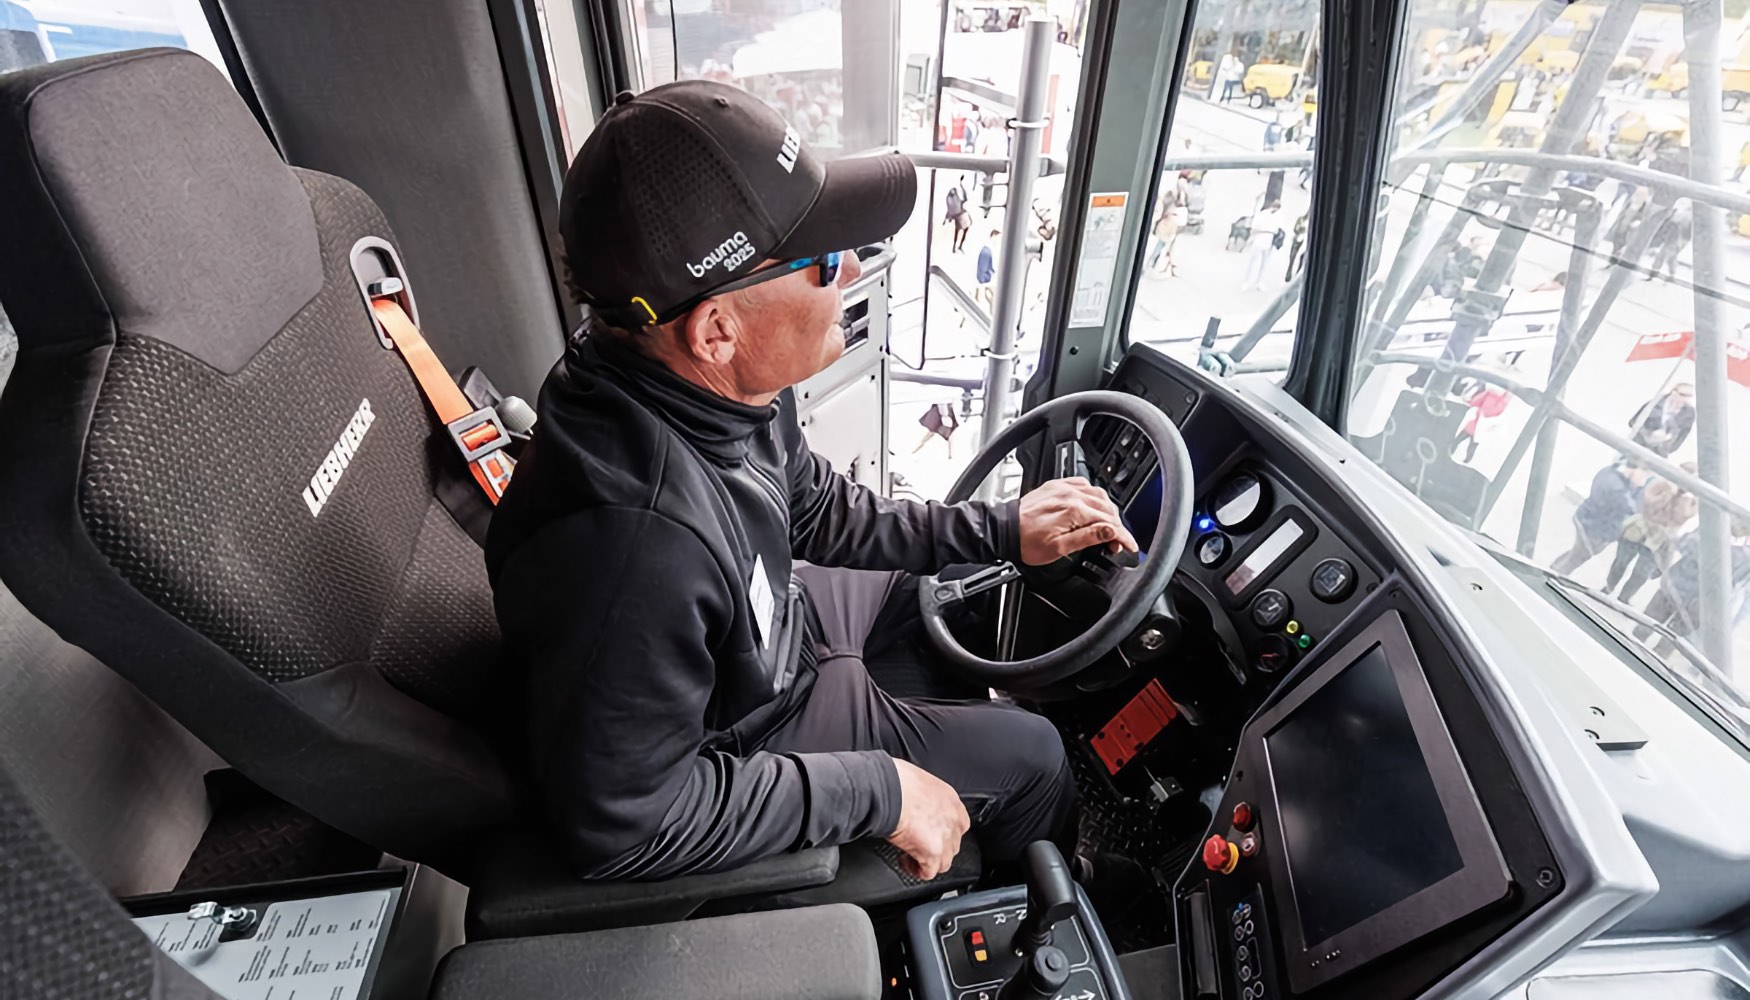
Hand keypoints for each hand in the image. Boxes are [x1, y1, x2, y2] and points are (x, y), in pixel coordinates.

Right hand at [887, 759, 970, 880]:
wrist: (888, 790)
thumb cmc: (896, 781)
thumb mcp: (919, 782)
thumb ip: (925, 798)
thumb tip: (915, 804)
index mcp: (951, 800)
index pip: (959, 824)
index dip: (943, 832)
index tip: (929, 833)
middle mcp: (953, 820)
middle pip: (953, 845)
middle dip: (937, 848)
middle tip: (919, 845)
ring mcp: (945, 838)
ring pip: (944, 862)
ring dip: (929, 862)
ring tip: (912, 857)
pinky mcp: (932, 853)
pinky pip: (929, 872)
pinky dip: (917, 871)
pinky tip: (906, 862)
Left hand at [1017, 477, 1138, 565]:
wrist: (1004, 531)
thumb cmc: (1026, 542)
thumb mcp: (1060, 548)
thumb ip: (1088, 537)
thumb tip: (1110, 532)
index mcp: (1073, 511)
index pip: (1109, 522)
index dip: (1124, 536)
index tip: (1130, 545)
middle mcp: (1070, 495)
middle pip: (1107, 508)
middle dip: (1117, 526)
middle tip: (1117, 542)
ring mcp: (1063, 488)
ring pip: (1098, 495)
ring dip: (1108, 511)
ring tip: (1107, 527)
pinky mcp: (1056, 486)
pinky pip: (1083, 485)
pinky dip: (1093, 496)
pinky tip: (1093, 506)